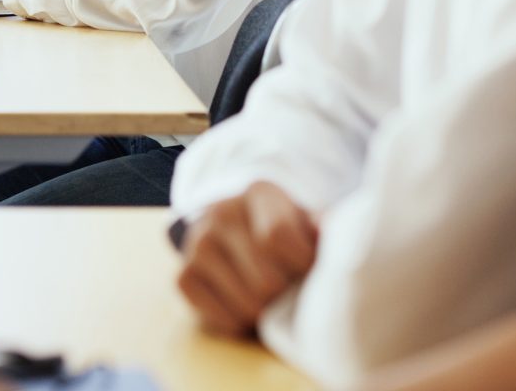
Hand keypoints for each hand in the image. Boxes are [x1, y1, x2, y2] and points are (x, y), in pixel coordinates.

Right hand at [175, 181, 319, 338]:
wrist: (231, 223)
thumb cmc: (277, 226)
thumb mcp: (302, 216)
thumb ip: (320, 227)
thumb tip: (333, 234)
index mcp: (258, 193)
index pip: (277, 235)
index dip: (301, 263)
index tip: (307, 268)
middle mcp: (221, 214)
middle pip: (265, 279)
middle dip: (285, 292)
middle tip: (288, 288)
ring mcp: (197, 245)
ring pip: (246, 304)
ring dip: (264, 312)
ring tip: (268, 297)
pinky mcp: (182, 276)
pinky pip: (218, 318)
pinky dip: (238, 322)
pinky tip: (244, 304)